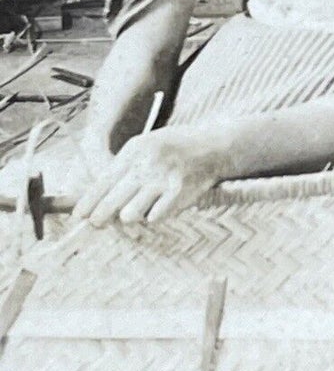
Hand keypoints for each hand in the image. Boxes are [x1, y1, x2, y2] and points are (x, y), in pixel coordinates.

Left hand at [73, 126, 227, 226]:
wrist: (216, 147)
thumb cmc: (176, 149)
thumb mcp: (147, 147)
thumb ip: (124, 168)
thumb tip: (96, 198)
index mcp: (136, 149)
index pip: (103, 182)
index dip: (88, 202)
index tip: (79, 216)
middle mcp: (148, 163)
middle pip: (112, 202)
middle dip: (100, 217)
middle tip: (98, 224)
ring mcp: (164, 177)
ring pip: (130, 214)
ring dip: (131, 216)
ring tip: (137, 211)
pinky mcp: (181, 191)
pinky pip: (154, 217)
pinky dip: (153, 216)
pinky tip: (159, 208)